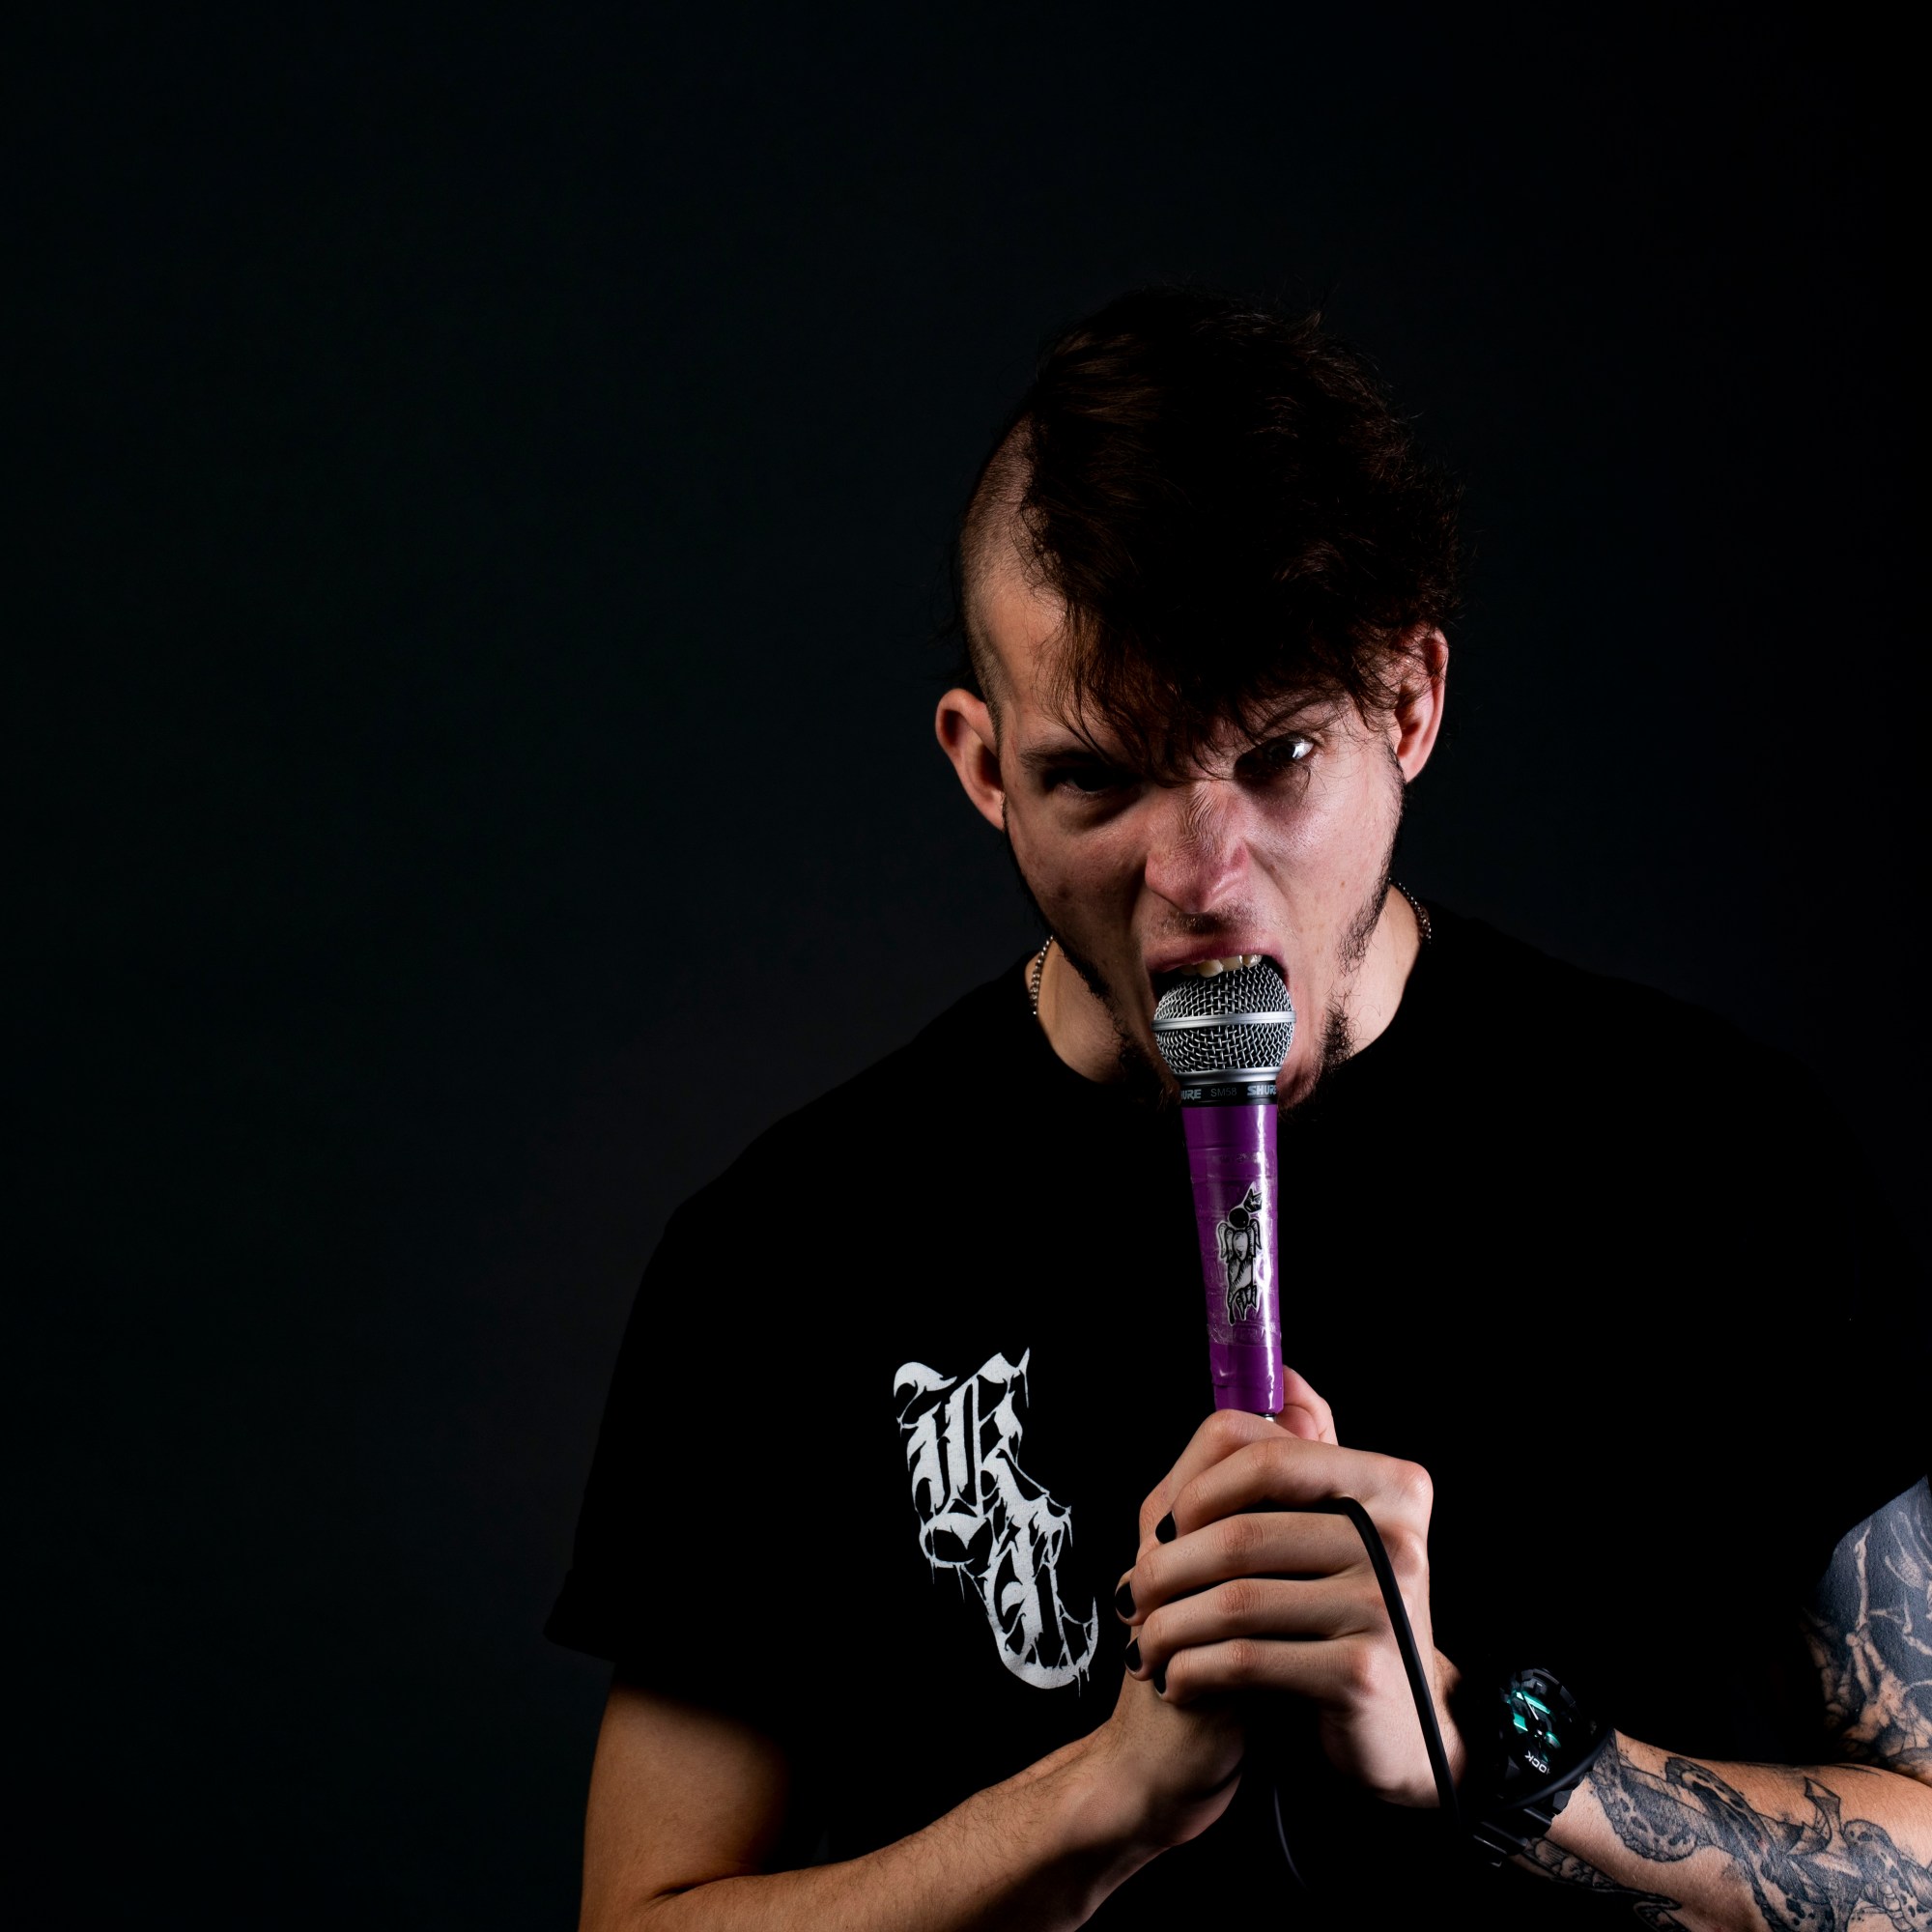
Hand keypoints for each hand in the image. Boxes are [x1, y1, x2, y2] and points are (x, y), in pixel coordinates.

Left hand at [1119, 1372, 1463, 1808]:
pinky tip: (1178, 1679)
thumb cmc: (1342, 1614)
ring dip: (1170, 1625)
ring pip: (1234, 1598)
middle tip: (1135, 1593)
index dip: (1196, 1492)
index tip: (1164, 1529)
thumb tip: (1285, 1373)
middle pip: (1239, 1531)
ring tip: (1148, 1640)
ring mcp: (1386, 1606)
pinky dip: (1194, 1670)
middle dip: (1167, 1567)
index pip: (1266, 1455)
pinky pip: (1246, 1658)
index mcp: (1391, 1484)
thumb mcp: (1329, 1527)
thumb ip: (1306, 1453)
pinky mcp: (1362, 1673)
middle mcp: (1398, 1537)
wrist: (1395, 1732)